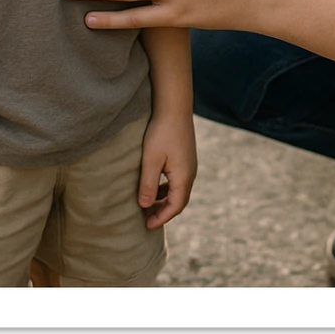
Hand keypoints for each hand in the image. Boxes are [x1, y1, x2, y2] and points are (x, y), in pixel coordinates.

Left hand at [138, 110, 196, 228]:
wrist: (174, 107)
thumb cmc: (161, 132)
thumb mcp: (151, 159)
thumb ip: (148, 184)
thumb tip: (145, 206)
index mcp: (183, 177)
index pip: (175, 207)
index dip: (161, 218)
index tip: (147, 226)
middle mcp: (190, 173)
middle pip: (179, 201)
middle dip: (164, 212)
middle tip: (147, 220)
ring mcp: (189, 165)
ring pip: (178, 191)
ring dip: (164, 200)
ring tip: (148, 205)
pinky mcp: (185, 157)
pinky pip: (177, 180)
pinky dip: (166, 189)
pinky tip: (154, 186)